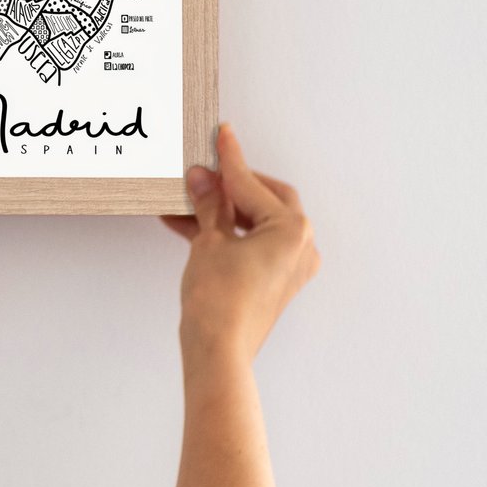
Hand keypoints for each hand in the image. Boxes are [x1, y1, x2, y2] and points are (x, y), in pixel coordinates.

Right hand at [161, 123, 318, 363]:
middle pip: (263, 199)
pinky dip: (226, 234)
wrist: (217, 350)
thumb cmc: (220, 301)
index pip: (252, 184)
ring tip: (187, 200)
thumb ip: (210, 204)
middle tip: (201, 174)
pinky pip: (250, 245)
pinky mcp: (273, 282)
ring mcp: (289, 266)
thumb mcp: (209, 240)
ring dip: (222, 211)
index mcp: (293, 229)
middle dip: (230, 186)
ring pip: (254, 223)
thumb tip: (202, 178)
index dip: (229, 160)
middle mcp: (300, 246)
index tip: (221, 136)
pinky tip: (190, 225)